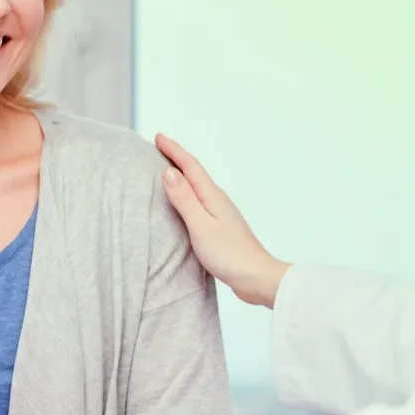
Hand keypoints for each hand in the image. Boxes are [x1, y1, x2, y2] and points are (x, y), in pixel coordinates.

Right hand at [155, 133, 289, 307]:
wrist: (256, 278)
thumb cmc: (229, 254)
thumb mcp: (200, 225)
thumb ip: (184, 199)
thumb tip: (169, 172)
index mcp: (212, 196)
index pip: (190, 166)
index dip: (174, 150)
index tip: (158, 136)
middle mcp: (218, 200)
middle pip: (195, 172)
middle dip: (177, 158)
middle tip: (159, 147)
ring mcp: (221, 213)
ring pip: (198, 187)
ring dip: (182, 175)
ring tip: (167, 170)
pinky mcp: (221, 227)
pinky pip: (200, 202)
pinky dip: (188, 194)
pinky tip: (184, 202)